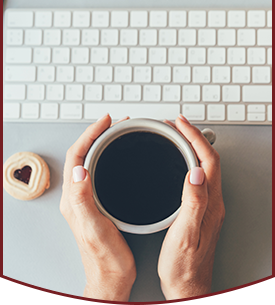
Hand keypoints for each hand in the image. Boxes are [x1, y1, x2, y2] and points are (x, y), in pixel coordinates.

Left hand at [60, 114, 135, 300]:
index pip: (77, 157)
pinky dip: (107, 158)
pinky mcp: (97, 203)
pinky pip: (99, 172)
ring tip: (115, 133)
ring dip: (101, 144)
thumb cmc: (106, 258)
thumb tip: (79, 171)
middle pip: (82, 156)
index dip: (90, 135)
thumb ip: (83, 200)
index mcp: (74, 199)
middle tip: (113, 123)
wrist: (111, 276)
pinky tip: (118, 157)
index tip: (106, 122)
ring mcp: (87, 199)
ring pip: (90, 162)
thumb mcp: (94, 228)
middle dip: (96, 135)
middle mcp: (77, 196)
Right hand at [158, 115, 224, 299]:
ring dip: (191, 147)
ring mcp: (207, 205)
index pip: (208, 160)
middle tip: (176, 125)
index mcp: (210, 203)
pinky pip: (197, 176)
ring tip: (175, 137)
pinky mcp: (200, 209)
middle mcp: (213, 201)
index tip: (180, 123)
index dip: (194, 138)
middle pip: (208, 159)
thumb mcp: (185, 235)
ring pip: (203, 166)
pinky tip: (177, 161)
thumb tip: (197, 172)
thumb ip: (193, 203)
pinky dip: (187, 161)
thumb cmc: (183, 265)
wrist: (187, 284)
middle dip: (193, 137)